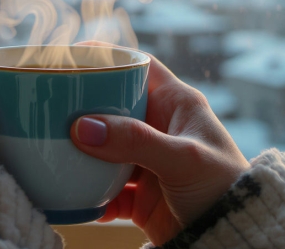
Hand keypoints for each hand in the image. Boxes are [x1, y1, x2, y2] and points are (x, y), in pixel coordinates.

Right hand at [71, 44, 249, 244]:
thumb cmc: (223, 189)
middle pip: (112, 106)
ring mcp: (147, 162)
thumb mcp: (183, 159)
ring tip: (50, 145)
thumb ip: (135, 141)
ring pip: (103, 148)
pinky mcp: (139, 195)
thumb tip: (82, 127)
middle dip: (83, 106)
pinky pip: (103, 188)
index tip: (74, 55)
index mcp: (177, 105)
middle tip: (51, 102)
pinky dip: (86, 192)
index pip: (140, 67)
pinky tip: (68, 190)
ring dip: (80, 150)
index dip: (110, 56)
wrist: (234, 239)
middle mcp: (160, 129)